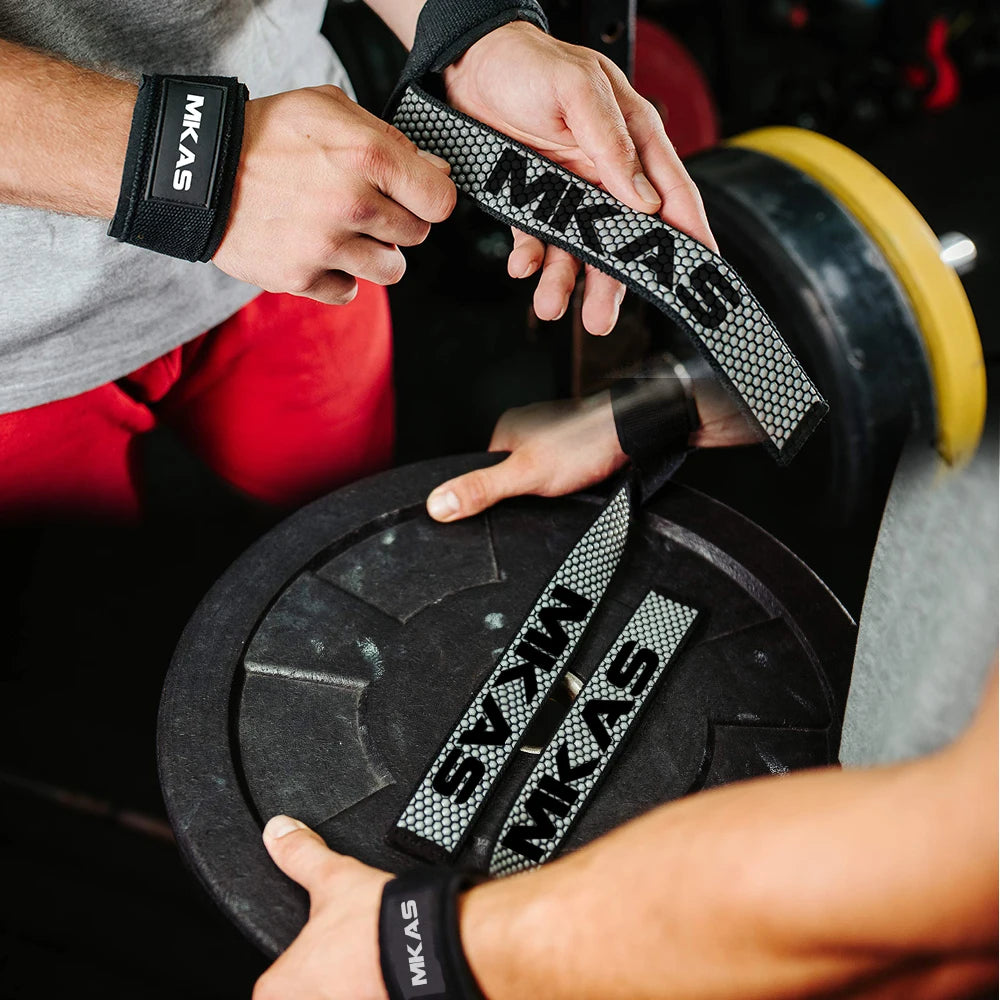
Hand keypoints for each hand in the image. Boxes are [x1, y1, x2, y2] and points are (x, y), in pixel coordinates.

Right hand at [214, 85, 456, 303]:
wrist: (196, 169)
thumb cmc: (265, 135)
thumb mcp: (327, 108)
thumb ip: (389, 139)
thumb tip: (436, 171)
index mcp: (366, 156)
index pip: (440, 201)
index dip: (430, 197)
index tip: (416, 196)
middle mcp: (351, 204)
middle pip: (416, 235)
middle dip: (397, 221)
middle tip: (365, 207)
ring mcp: (326, 246)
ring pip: (391, 270)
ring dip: (375, 254)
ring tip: (346, 233)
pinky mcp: (301, 278)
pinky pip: (349, 292)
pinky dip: (339, 277)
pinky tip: (319, 252)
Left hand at [253, 815, 391, 999]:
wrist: (426, 943)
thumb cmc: (375, 923)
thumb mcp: (331, 877)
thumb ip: (300, 854)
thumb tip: (280, 831)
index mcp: (280, 985)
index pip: (269, 987)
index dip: (292, 966)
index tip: (310, 953)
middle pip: (302, 996)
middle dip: (321, 981)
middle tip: (340, 957)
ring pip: (335, 997)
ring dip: (347, 986)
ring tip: (365, 961)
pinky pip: (364, 999)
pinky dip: (372, 989)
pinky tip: (383, 972)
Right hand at [426, 393, 627, 521]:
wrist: (632, 433)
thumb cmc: (583, 445)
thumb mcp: (524, 475)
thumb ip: (481, 489)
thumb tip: (438, 503)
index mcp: (506, 429)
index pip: (484, 470)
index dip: (494, 493)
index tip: (508, 504)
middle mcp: (528, 428)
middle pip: (511, 472)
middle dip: (524, 491)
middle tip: (541, 498)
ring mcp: (553, 435)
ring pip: (538, 472)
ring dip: (548, 486)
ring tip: (563, 489)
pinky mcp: (575, 445)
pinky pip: (561, 470)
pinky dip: (567, 480)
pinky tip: (576, 484)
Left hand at [443, 22, 717, 336]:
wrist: (469, 61)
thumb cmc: (531, 62)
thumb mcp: (578, 90)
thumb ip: (611, 143)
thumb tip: (644, 199)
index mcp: (635, 142)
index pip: (674, 197)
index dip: (691, 239)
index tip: (700, 278)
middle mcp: (606, 174)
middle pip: (622, 241)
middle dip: (613, 284)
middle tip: (601, 319)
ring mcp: (568, 192)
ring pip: (577, 250)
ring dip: (566, 280)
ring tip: (550, 305)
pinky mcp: (530, 201)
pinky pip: (535, 239)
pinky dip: (529, 257)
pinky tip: (521, 266)